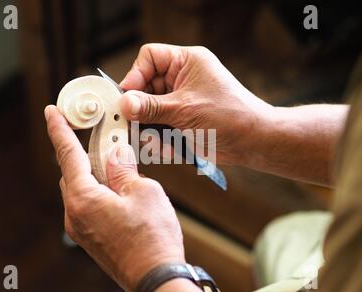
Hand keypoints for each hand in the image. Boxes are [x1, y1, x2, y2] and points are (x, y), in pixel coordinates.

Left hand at [44, 105, 184, 291]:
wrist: (155, 278)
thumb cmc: (152, 239)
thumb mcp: (144, 192)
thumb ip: (125, 169)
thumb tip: (117, 154)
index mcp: (84, 199)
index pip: (68, 155)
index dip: (59, 130)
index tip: (52, 113)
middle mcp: (75, 214)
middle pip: (73, 172)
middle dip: (86, 152)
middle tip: (104, 137)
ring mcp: (81, 228)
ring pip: (82, 189)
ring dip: (96, 173)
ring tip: (120, 166)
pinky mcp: (91, 237)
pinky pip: (89, 205)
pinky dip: (100, 191)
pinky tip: (120, 190)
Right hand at [120, 43, 272, 164]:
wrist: (252, 142)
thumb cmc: (228, 116)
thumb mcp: (185, 109)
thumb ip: (151, 107)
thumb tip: (124, 104)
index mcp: (186, 62)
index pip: (150, 57)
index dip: (135, 75)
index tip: (126, 98)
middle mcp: (181, 78)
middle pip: (145, 87)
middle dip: (140, 109)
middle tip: (133, 125)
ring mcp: (180, 100)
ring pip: (150, 111)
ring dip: (150, 128)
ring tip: (157, 142)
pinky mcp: (181, 120)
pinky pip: (160, 127)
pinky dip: (160, 140)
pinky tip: (169, 149)